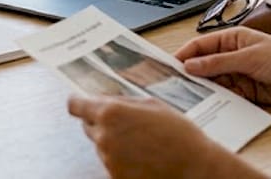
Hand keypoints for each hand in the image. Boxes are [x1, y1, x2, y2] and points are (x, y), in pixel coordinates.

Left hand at [67, 95, 260, 178]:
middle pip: (88, 126)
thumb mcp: (152, 105)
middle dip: (101, 123)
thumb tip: (105, 99)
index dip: (78, 103)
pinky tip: (142, 157)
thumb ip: (123, 101)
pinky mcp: (115, 176)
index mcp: (111, 113)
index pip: (76, 106)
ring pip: (101, 145)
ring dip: (113, 142)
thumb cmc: (179, 135)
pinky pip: (111, 163)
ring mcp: (108, 159)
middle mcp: (104, 136)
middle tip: (125, 125)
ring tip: (142, 143)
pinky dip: (121, 159)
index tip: (79, 102)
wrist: (195, 168)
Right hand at [174, 27, 270, 106]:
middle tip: (176, 84)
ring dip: (205, 88)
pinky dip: (219, 99)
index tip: (171, 65)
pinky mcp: (246, 92)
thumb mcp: (249, 58)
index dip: (186, 54)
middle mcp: (233, 56)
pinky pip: (226, 95)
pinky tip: (211, 103)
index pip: (201, 45)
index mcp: (233, 39)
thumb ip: (219, 63)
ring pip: (214, 82)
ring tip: (191, 96)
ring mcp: (239, 74)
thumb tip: (192, 65)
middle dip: (192, 74)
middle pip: (205, 65)